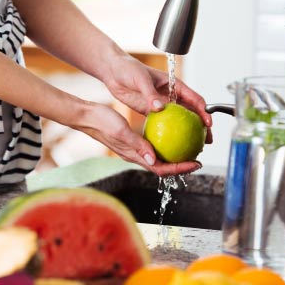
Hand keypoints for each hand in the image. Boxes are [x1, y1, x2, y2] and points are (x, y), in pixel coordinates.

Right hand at [76, 103, 202, 175]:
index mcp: (134, 156)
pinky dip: (166, 142)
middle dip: (181, 165)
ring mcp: (135, 149)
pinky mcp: (133, 141)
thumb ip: (137, 145)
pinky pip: (153, 145)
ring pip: (159, 157)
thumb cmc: (102, 122)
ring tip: (189, 148)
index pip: (161, 169)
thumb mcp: (121, 131)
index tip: (195, 164)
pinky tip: (173, 133)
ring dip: (175, 155)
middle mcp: (136, 155)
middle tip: (198, 158)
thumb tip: (153, 160)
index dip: (180, 169)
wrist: (87, 116)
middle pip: (163, 166)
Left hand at [102, 54, 212, 143]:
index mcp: (174, 84)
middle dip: (201, 127)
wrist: (114, 71)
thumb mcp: (141, 80)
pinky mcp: (150, 111)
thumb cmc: (129, 69)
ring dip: (187, 133)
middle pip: (191, 113)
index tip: (208, 124)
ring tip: (194, 148)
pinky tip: (170, 146)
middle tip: (206, 141)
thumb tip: (159, 108)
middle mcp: (171, 95)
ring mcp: (161, 104)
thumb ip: (150, 94)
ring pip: (179, 120)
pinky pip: (163, 124)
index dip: (204, 111)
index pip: (195, 99)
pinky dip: (169, 133)